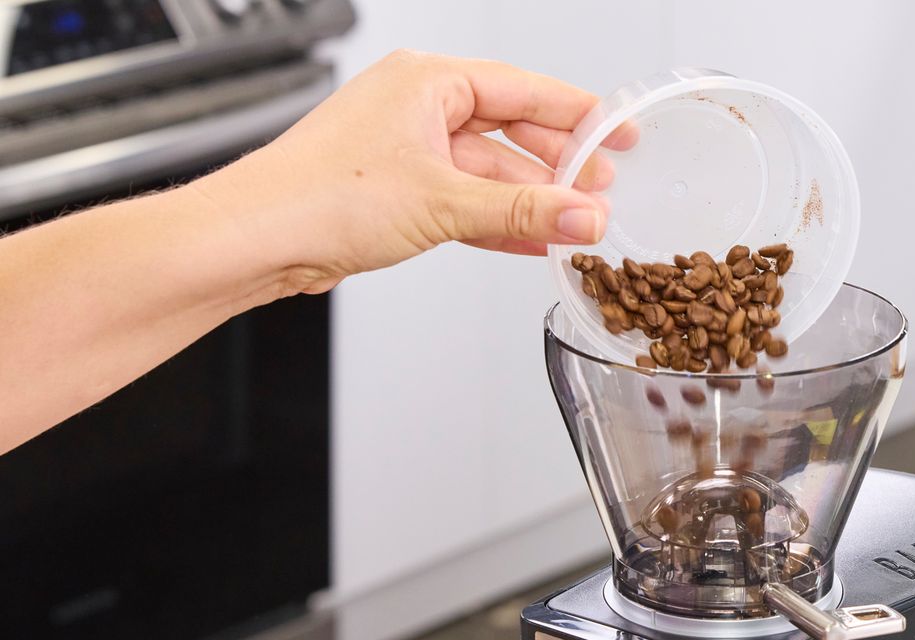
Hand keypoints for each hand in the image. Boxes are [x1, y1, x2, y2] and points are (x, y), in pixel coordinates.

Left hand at [193, 49, 631, 295]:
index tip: (618, 134)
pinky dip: (497, 223)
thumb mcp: (443, 202)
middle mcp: (415, 107)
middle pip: (509, 131)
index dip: (579, 115)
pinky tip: (530, 243)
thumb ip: (523, 212)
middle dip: (558, 166)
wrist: (254, 239)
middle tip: (601, 190)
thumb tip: (585, 215)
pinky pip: (463, 202)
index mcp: (426, 81)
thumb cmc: (318, 196)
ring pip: (487, 173)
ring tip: (574, 224)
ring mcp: (404, 150)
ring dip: (529, 202)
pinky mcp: (395, 193)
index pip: (523, 89)